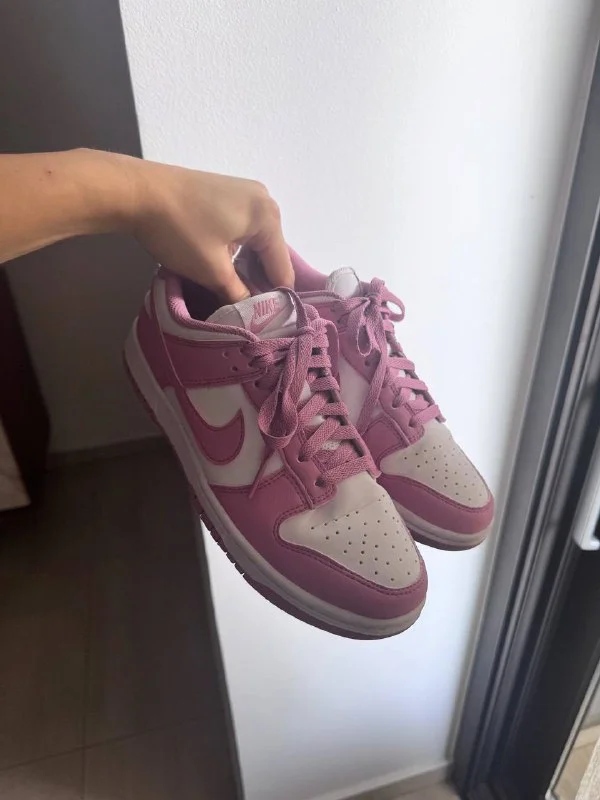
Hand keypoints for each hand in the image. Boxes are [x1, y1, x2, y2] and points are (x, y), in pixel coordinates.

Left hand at [125, 158, 292, 301]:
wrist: (137, 191)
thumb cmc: (179, 231)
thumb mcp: (212, 272)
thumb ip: (240, 296)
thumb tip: (254, 314)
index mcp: (269, 217)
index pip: (283, 269)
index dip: (275, 299)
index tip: (265, 323)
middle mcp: (265, 200)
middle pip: (271, 253)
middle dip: (259, 281)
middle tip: (245, 310)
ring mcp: (245, 192)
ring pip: (256, 242)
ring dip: (246, 267)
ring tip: (232, 292)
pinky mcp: (226, 192)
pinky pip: (243, 228)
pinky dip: (236, 249)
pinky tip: (223, 266)